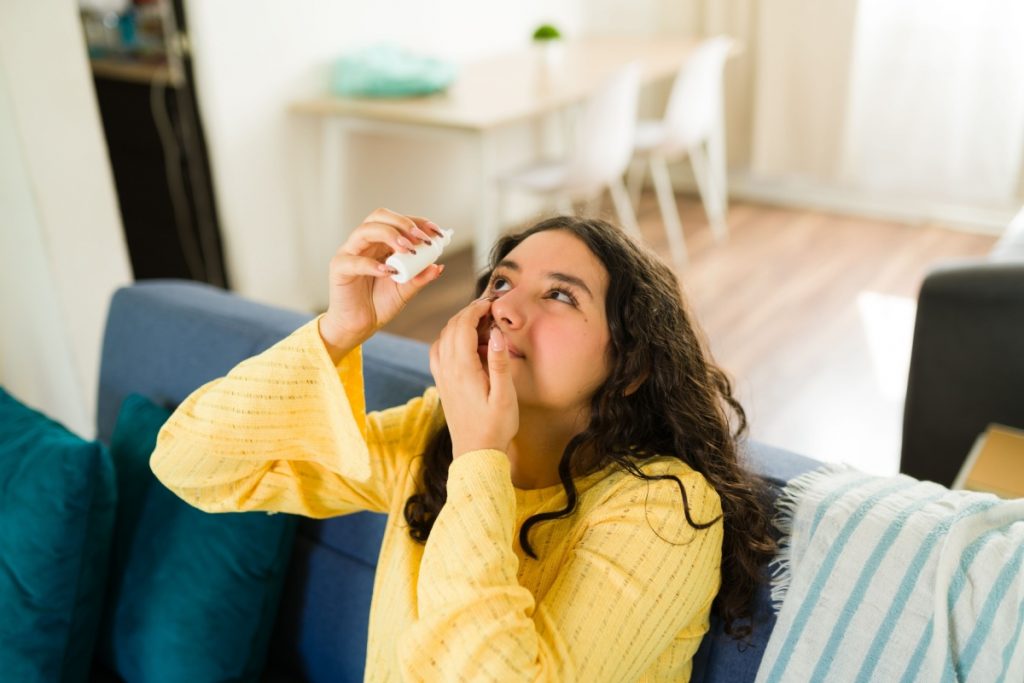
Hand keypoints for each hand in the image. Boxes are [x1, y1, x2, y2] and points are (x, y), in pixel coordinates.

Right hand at [319, 208, 444, 358]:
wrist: (359, 326)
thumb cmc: (379, 304)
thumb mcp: (406, 290)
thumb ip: (420, 278)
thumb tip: (438, 266)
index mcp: (381, 243)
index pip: (398, 221)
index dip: (418, 222)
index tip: (437, 232)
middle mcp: (365, 243)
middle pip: (379, 216)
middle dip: (403, 223)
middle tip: (421, 239)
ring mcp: (350, 252)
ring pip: (365, 230)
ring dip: (390, 235)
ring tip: (408, 250)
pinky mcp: (339, 268)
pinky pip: (354, 261)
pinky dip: (372, 265)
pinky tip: (387, 272)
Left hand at [430, 298, 518, 458]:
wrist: (476, 453)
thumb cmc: (495, 427)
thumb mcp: (505, 395)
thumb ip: (499, 362)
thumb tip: (495, 333)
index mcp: (463, 369)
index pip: (462, 326)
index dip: (475, 308)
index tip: (491, 302)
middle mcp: (447, 370)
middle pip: (450, 327)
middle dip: (468, 312)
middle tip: (488, 308)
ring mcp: (442, 377)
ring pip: (442, 337)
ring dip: (458, 323)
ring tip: (479, 322)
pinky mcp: (442, 383)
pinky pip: (438, 351)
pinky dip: (449, 338)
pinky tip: (464, 343)